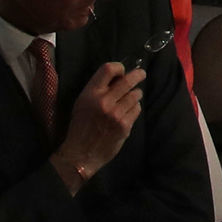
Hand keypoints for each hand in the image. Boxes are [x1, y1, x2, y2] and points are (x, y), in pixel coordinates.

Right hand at [51, 59, 146, 189]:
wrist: (80, 154)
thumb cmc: (80, 127)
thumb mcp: (82, 103)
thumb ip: (98, 90)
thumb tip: (119, 77)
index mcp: (90, 94)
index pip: (108, 69)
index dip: (119, 67)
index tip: (123, 71)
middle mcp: (104, 101)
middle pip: (128, 80)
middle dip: (138, 75)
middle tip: (141, 74)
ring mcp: (116, 114)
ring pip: (135, 95)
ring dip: (136, 95)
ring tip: (131, 98)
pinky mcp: (124, 125)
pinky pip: (136, 109)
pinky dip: (134, 108)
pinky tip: (128, 113)